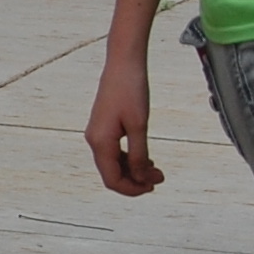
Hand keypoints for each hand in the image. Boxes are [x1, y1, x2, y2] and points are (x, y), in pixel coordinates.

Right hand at [85, 51, 161, 195]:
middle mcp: (94, 141)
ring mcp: (97, 134)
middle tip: (159, 179)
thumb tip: (141, 177)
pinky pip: (113, 151)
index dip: (132, 188)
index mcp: (100, 142)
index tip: (152, 187)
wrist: (123, 64)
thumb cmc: (131, 90)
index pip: (112, 179)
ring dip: (133, 170)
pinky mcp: (103, 127)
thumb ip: (139, 155)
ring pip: (113, 163)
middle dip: (135, 180)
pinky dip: (128, 158)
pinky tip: (144, 156)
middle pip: (111, 174)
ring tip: (155, 168)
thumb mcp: (139, 126)